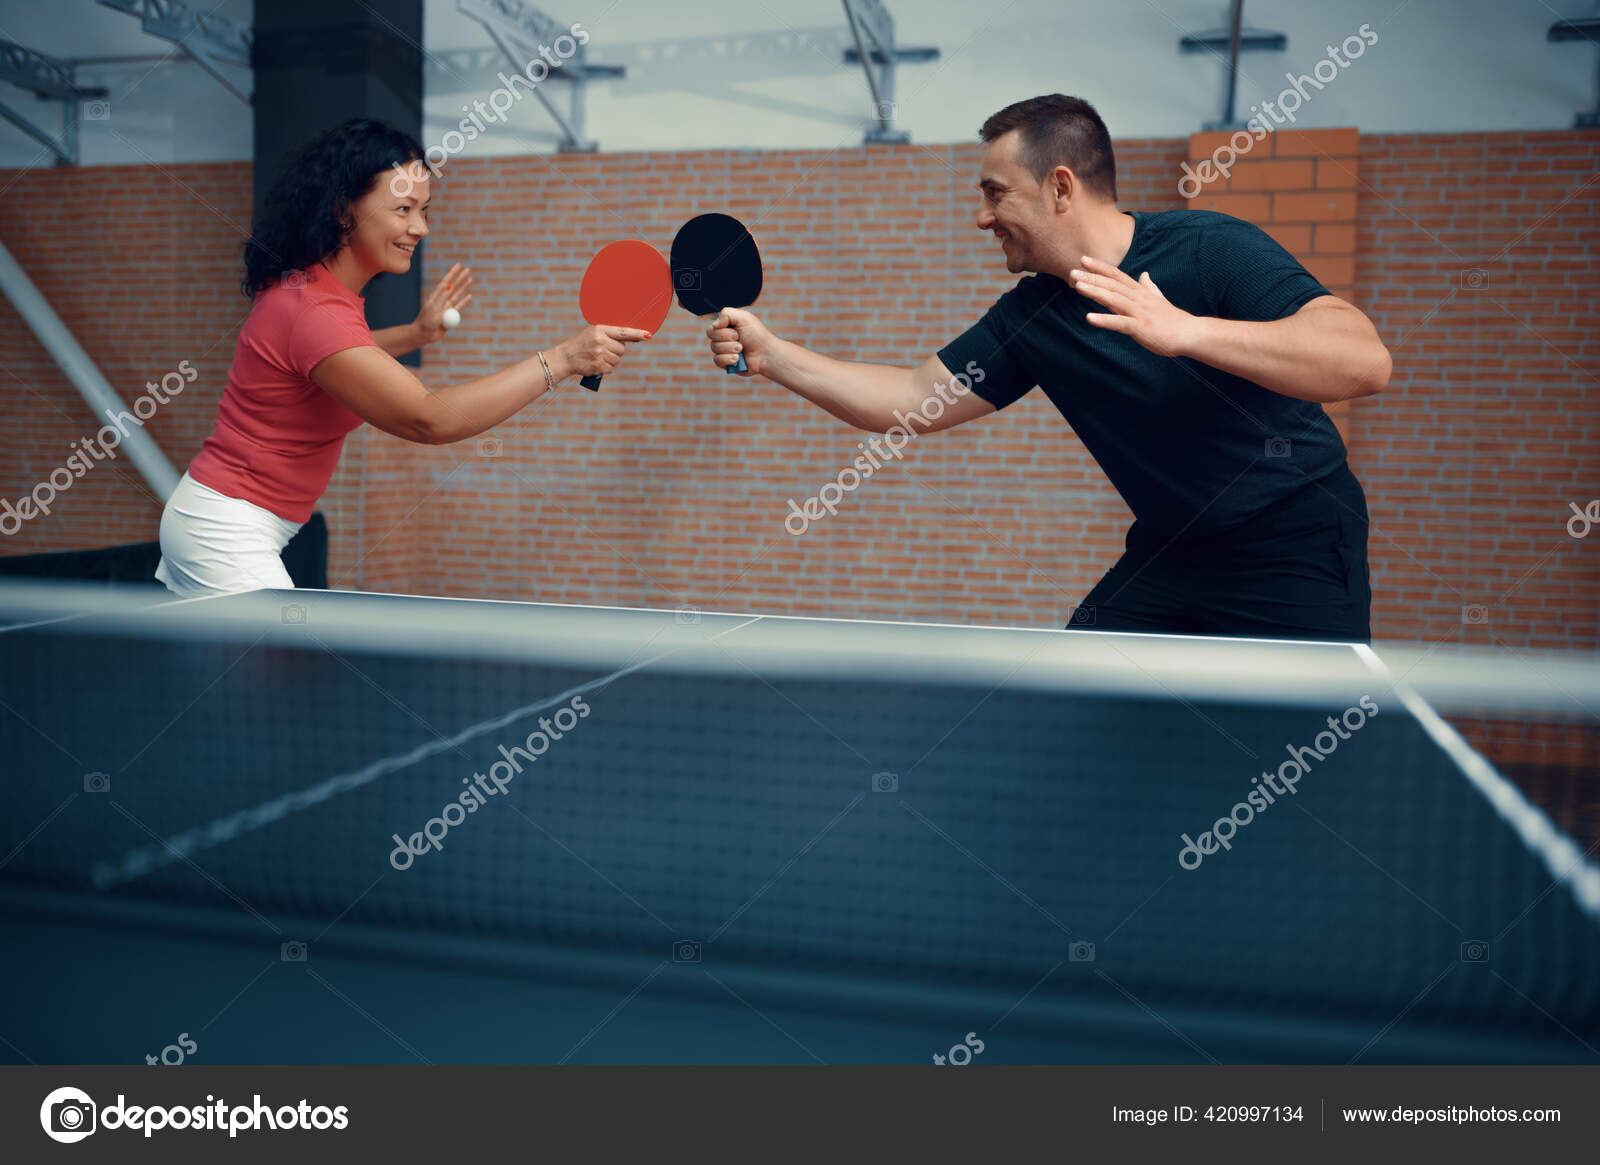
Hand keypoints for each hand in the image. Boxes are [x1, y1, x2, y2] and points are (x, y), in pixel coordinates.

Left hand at [416, 263, 473, 342]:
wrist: (424, 334)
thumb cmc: (426, 321)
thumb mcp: (434, 307)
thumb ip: (442, 297)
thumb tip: (449, 286)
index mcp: (436, 296)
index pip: (446, 281)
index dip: (452, 273)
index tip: (459, 265)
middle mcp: (442, 300)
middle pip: (453, 286)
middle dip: (460, 277)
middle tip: (468, 269)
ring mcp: (447, 307)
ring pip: (458, 295)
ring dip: (464, 287)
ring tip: (470, 279)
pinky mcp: (450, 316)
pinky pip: (459, 307)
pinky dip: (464, 301)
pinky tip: (469, 296)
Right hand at [556, 324, 650, 378]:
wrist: (566, 357)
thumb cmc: (582, 343)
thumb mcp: (594, 333)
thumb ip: (611, 334)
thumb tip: (633, 339)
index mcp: (600, 330)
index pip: (622, 332)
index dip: (637, 334)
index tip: (648, 335)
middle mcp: (600, 341)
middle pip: (622, 348)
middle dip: (616, 350)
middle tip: (603, 349)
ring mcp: (600, 354)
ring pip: (618, 359)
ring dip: (611, 360)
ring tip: (598, 356)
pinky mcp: (599, 366)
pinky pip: (612, 368)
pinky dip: (607, 368)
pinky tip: (597, 363)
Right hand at [706, 308, 774, 374]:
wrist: (765, 354)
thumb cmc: (757, 335)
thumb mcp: (744, 317)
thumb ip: (726, 313)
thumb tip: (715, 324)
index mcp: (726, 326)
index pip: (712, 326)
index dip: (721, 329)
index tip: (735, 330)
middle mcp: (723, 338)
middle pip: (711, 336)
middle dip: (727, 338)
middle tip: (740, 339)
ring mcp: (723, 351)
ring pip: (714, 348)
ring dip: (730, 348)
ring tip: (741, 349)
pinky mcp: (725, 363)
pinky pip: (717, 360)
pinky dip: (728, 359)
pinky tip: (738, 359)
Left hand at [1069, 255, 1198, 357]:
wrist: (1189, 334)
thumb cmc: (1172, 320)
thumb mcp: (1159, 300)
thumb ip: (1149, 287)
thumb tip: (1145, 274)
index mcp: (1140, 292)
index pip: (1117, 275)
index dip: (1100, 267)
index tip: (1084, 260)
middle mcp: (1138, 299)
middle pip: (1112, 285)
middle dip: (1092, 277)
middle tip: (1072, 271)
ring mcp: (1139, 312)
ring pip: (1114, 299)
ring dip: (1095, 292)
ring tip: (1077, 286)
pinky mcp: (1141, 328)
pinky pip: (1119, 323)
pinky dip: (1104, 320)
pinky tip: (1089, 318)